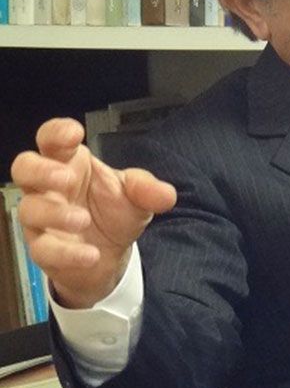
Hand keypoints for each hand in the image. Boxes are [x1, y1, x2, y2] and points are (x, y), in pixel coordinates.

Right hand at [9, 118, 176, 307]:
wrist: (111, 255)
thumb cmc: (114, 213)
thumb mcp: (137, 197)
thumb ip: (148, 190)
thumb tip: (166, 195)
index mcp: (69, 163)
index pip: (51, 139)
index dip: (56, 132)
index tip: (74, 133)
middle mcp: (49, 187)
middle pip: (24, 167)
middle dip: (41, 170)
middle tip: (66, 177)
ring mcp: (41, 218)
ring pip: (29, 209)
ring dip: (55, 213)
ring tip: (84, 220)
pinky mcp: (43, 249)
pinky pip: (44, 249)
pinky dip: (67, 253)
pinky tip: (90, 254)